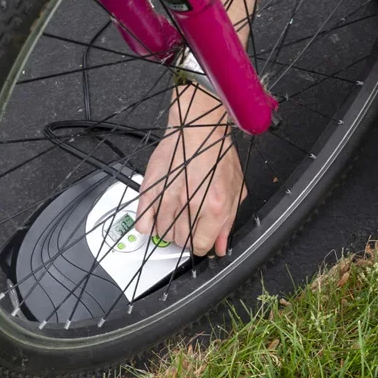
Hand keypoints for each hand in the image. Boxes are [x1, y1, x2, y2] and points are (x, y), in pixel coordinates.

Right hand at [135, 87, 244, 255]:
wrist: (198, 130)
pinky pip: (143, 223)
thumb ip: (228, 222)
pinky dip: (149, 225)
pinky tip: (158, 216)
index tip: (201, 237)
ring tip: (176, 215)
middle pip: (180, 242)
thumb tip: (220, 246)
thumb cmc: (217, 154)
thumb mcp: (235, 189)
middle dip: (186, 236)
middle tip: (190, 222)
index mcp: (214, 207)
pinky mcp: (150, 191)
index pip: (201, 246)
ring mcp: (167, 199)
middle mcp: (189, 205)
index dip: (202, 244)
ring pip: (162, 234)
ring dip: (169, 229)